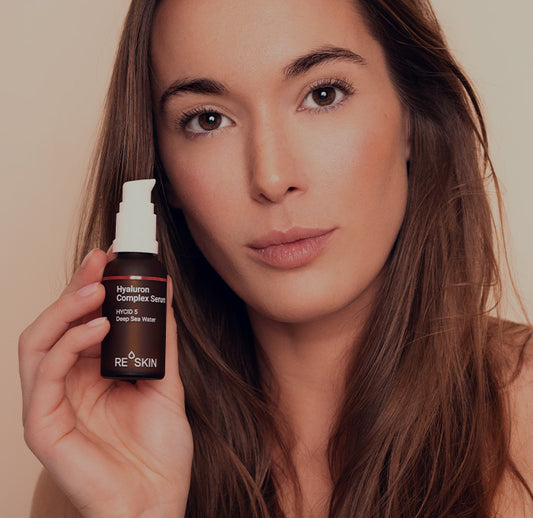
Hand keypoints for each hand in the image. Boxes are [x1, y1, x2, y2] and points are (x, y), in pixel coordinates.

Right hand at [19, 249, 192, 517]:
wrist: (157, 501)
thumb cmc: (159, 450)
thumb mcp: (166, 382)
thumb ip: (161, 340)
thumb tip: (165, 294)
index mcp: (91, 373)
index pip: (80, 321)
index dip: (90, 287)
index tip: (111, 257)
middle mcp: (67, 383)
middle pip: (56, 324)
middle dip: (75, 288)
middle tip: (100, 261)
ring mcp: (51, 403)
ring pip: (38, 342)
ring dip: (65, 308)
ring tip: (97, 289)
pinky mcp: (42, 425)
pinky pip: (44, 375)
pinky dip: (67, 344)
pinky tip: (97, 326)